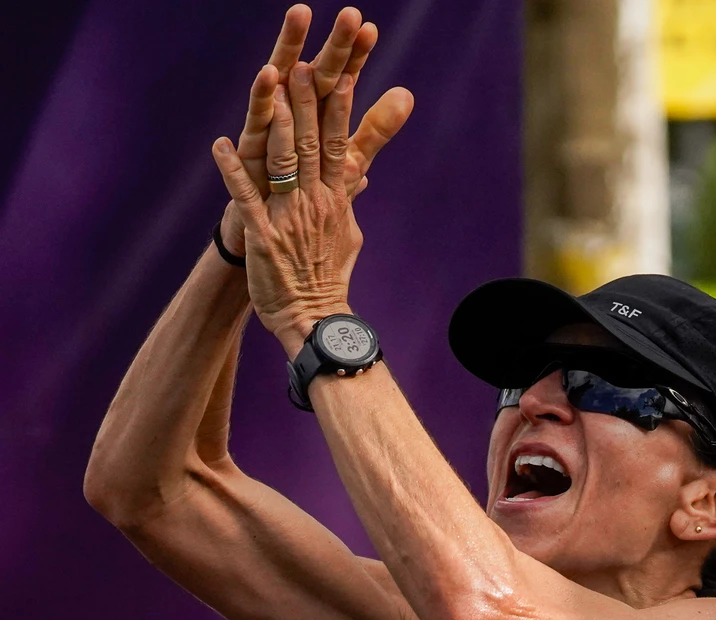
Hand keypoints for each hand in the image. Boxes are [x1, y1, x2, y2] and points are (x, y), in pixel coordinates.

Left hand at [212, 55, 413, 352]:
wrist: (317, 320)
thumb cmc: (330, 279)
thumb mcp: (348, 234)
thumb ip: (349, 200)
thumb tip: (358, 177)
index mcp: (335, 201)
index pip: (338, 147)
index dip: (338, 111)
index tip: (339, 77)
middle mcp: (315, 204)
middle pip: (310, 144)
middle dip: (305, 103)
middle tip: (301, 67)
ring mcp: (288, 219)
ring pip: (282, 162)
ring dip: (274, 123)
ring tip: (268, 89)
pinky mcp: (263, 237)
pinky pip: (246, 197)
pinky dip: (233, 170)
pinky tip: (220, 144)